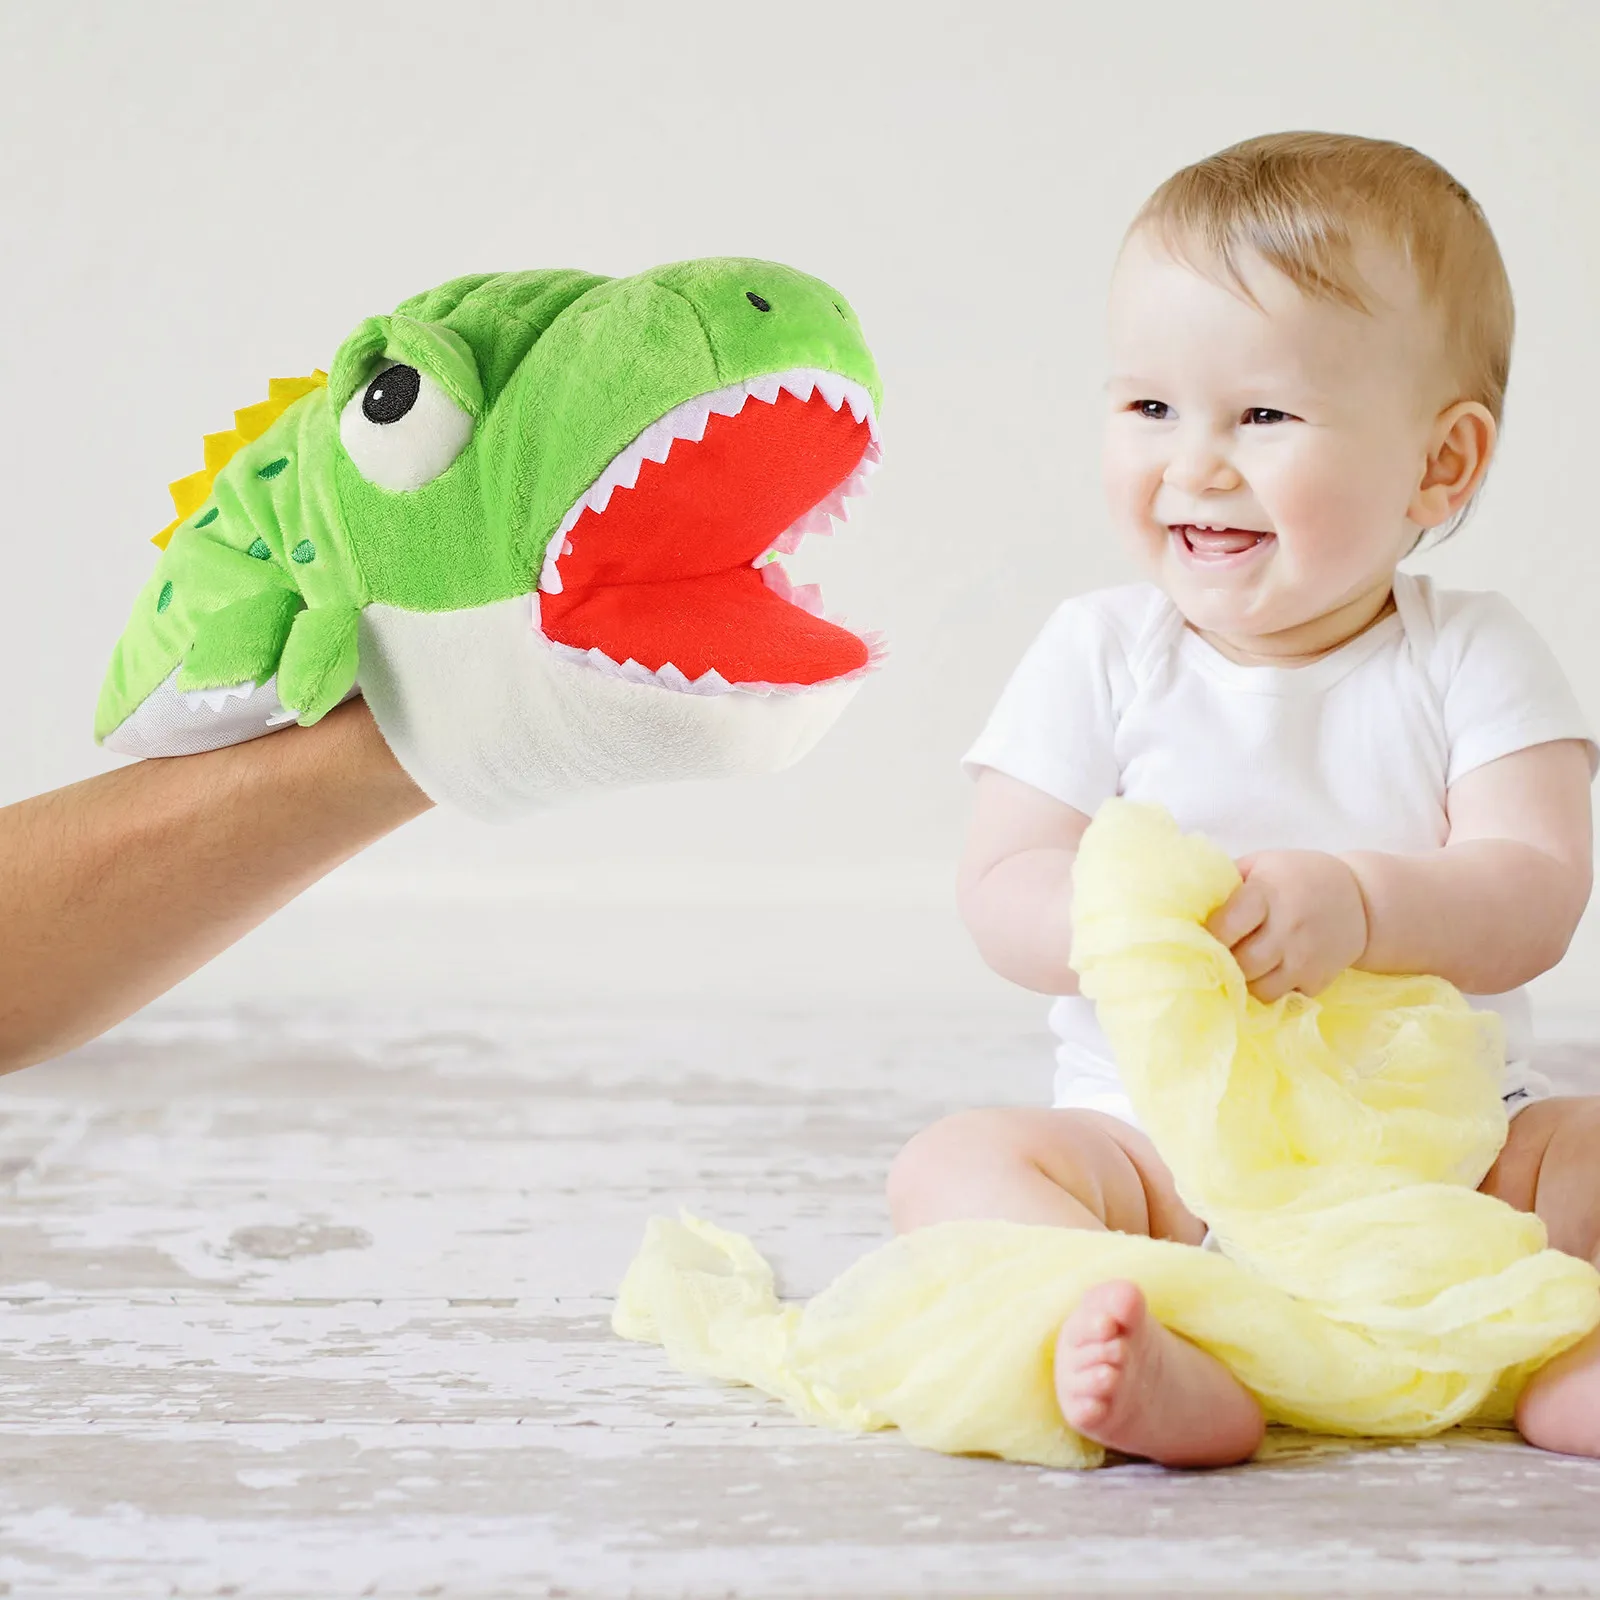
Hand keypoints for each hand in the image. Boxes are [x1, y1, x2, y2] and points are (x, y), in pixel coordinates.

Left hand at [1204, 850, 1368, 1003]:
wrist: (1361, 900)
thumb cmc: (1297, 877)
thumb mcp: (1261, 864)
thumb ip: (1225, 883)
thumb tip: (1184, 904)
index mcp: (1267, 892)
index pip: (1224, 927)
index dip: (1206, 936)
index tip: (1198, 937)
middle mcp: (1288, 927)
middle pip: (1238, 963)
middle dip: (1222, 963)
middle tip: (1214, 958)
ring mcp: (1306, 958)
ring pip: (1258, 989)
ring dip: (1243, 982)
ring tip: (1239, 967)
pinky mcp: (1319, 980)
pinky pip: (1281, 999)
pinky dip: (1269, 991)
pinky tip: (1266, 974)